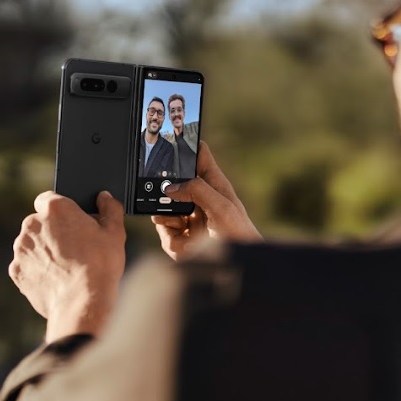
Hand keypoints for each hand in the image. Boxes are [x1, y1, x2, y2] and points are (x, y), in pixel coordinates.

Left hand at [10, 190, 125, 341]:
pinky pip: (26, 265)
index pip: (50, 198)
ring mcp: (21, 249)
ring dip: (44, 251)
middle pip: (40, 222)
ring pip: (32, 244)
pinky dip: (37, 270)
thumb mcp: (114, 232)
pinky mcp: (16, 270)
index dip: (62, 210)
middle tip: (75, 247)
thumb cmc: (100, 265)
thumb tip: (105, 197)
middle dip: (53, 231)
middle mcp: (32, 224)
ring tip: (66, 267)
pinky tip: (56, 279)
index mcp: (55, 209)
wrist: (82, 302)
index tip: (73, 222)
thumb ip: (110, 208)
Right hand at [152, 142, 262, 259]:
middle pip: (173, 179)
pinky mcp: (178, 234)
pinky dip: (166, 229)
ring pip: (162, 203)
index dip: (187, 144)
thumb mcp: (222, 208)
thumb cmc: (238, 235)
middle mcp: (198, 197)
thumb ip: (198, 190)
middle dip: (165, 183)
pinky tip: (180, 234)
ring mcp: (187, 215)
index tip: (174, 134)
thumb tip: (171, 187)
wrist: (239, 266)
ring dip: (164, 209)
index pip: (198, 155)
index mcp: (213, 183)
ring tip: (177, 218)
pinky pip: (162, 226)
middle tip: (164, 190)